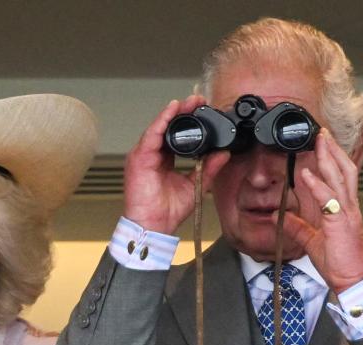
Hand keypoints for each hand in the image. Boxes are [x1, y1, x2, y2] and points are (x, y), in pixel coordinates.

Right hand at [123, 95, 229, 234]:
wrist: (154, 226)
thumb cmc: (167, 211)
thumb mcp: (194, 185)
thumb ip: (208, 168)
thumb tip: (223, 154)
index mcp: (164, 160)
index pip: (176, 134)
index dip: (189, 121)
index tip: (204, 110)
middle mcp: (153, 155)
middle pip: (167, 127)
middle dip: (182, 112)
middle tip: (199, 100)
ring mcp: (144, 155)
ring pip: (159, 126)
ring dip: (174, 112)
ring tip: (188, 101)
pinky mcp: (139, 158)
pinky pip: (151, 134)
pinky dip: (162, 120)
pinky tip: (172, 110)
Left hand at [284, 129, 362, 293]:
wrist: (353, 281)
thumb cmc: (339, 264)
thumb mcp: (311, 242)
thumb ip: (296, 227)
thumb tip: (277, 215)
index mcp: (344, 210)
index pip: (340, 177)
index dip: (332, 159)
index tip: (322, 144)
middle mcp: (349, 207)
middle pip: (344, 170)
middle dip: (333, 149)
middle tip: (322, 132)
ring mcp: (347, 214)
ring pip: (340, 178)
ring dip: (328, 158)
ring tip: (319, 141)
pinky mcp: (341, 224)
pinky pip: (329, 200)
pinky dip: (318, 185)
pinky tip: (306, 174)